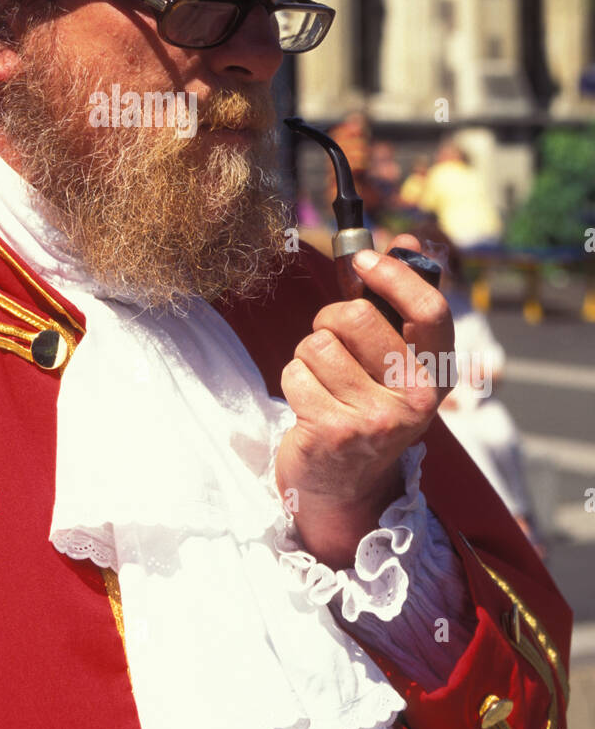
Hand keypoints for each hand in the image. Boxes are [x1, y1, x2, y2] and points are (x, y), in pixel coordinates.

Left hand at [275, 235, 453, 569]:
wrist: (343, 488)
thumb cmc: (363, 405)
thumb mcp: (391, 361)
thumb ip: (397, 303)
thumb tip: (406, 241)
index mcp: (436, 375)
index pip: (430, 311)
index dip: (394, 275)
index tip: (362, 261)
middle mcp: (415, 400)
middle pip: (354, 317)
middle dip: (329, 322)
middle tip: (334, 350)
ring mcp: (376, 420)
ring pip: (317, 343)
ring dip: (307, 356)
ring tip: (324, 384)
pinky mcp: (334, 433)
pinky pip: (294, 372)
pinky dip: (292, 382)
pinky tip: (309, 407)